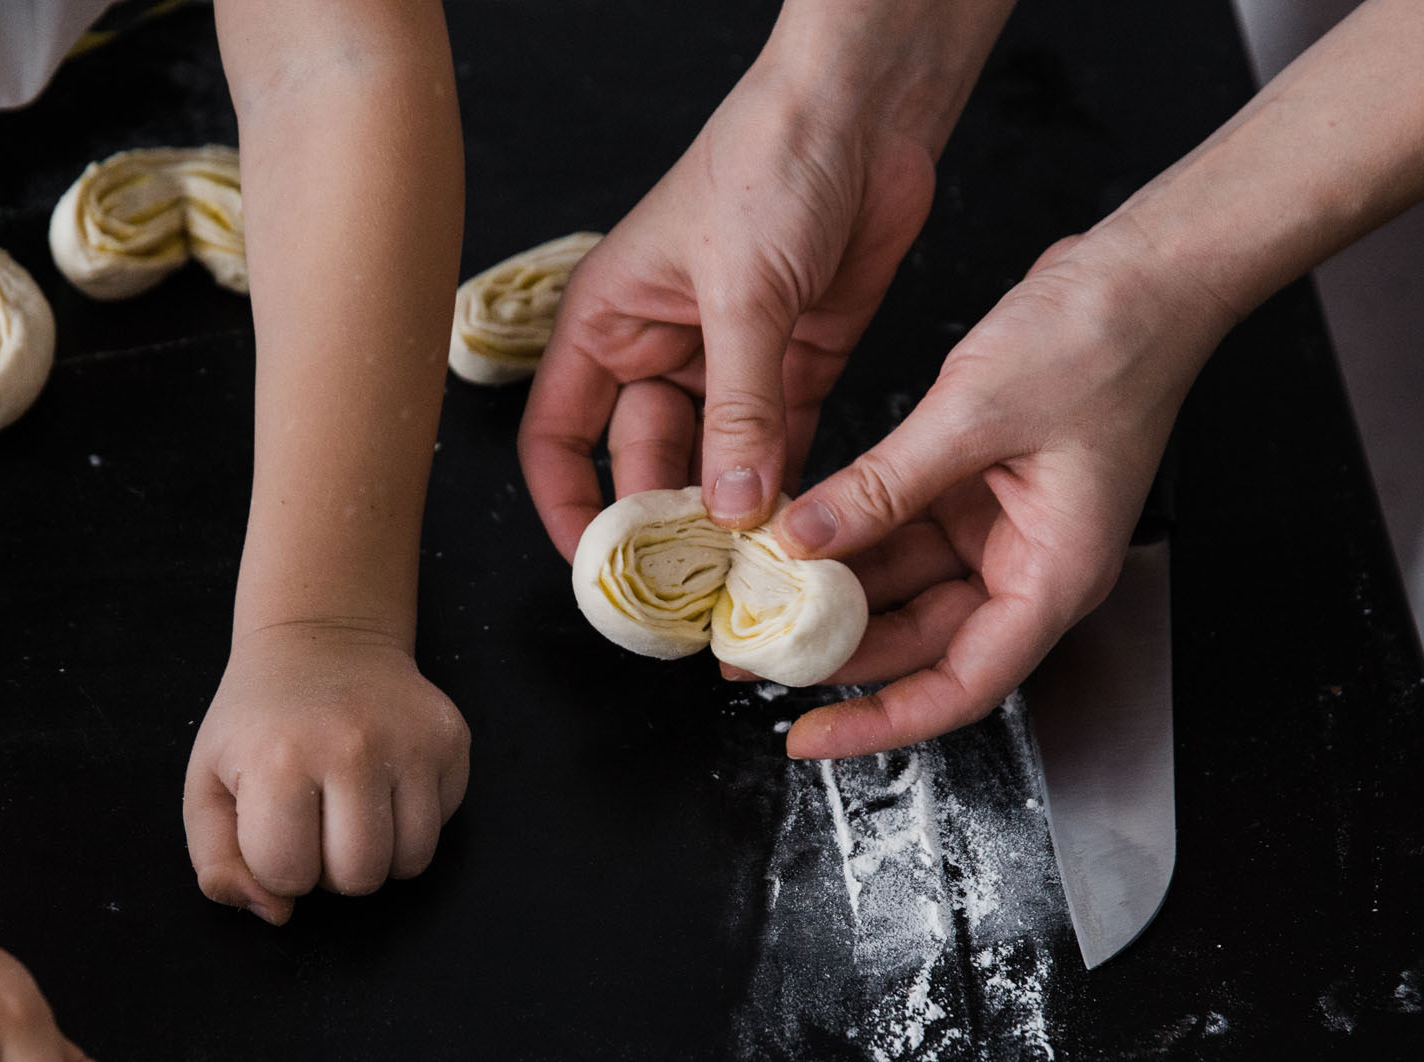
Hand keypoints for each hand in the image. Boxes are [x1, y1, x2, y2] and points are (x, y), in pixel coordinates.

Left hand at [184, 623, 469, 921]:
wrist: (325, 638)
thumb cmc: (259, 723)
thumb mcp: (208, 786)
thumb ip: (219, 864)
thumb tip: (276, 913)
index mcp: (280, 760)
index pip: (288, 876)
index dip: (278, 864)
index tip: (275, 825)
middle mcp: (353, 748)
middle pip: (359, 878)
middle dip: (333, 869)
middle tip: (318, 823)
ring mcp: (411, 742)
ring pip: (410, 863)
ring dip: (378, 854)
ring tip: (353, 810)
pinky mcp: (451, 740)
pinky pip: (440, 827)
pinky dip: (413, 822)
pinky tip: (387, 784)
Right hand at [520, 52, 934, 550]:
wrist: (866, 109)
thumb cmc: (772, 160)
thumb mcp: (744, 293)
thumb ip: (739, 407)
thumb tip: (729, 505)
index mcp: (609, 321)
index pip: (558, 436)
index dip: (568, 506)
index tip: (597, 567)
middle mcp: (659, 349)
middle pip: (640, 464)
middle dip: (663, 525)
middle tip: (691, 591)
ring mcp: (729, 362)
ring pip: (712, 465)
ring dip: (728, 517)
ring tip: (745, 576)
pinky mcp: (796, 364)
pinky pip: (779, 447)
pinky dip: (785, 490)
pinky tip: (794, 531)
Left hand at [761, 229, 1233, 758]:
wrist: (1147, 270)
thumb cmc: (1105, 339)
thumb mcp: (973, 415)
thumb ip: (882, 486)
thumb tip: (803, 539)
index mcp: (1053, 575)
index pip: (961, 685)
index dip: (881, 722)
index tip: (808, 737)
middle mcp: (1029, 566)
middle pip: (922, 646)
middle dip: (835, 658)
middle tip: (749, 659)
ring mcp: (1003, 531)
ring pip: (905, 592)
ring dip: (832, 598)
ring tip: (752, 602)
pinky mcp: (978, 492)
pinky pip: (904, 537)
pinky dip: (849, 541)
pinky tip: (791, 540)